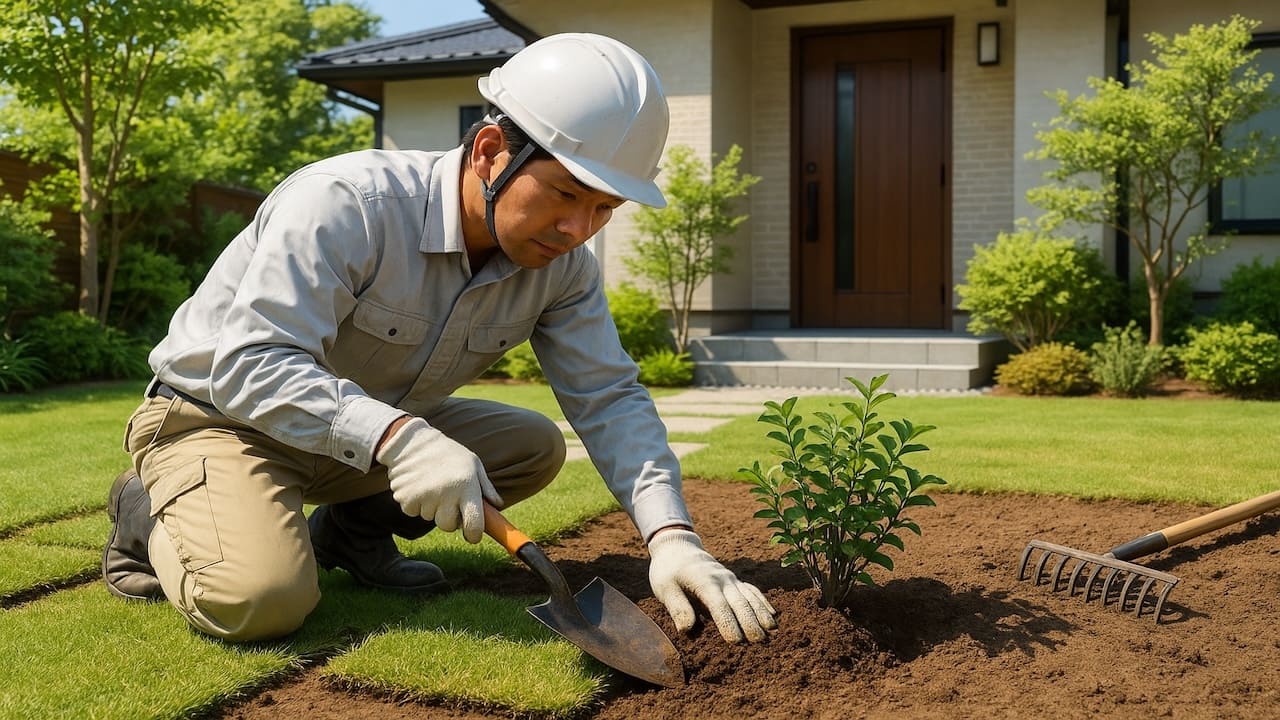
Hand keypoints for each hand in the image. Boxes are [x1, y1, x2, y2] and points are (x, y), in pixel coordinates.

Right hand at [375, 417, 502, 543]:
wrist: (412, 442)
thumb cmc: (448, 453)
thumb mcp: (473, 464)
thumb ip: (486, 487)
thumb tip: (498, 507)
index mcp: (467, 486)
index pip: (474, 524)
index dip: (474, 534)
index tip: (473, 535)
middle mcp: (446, 494)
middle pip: (449, 526)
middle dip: (450, 519)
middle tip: (449, 501)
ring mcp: (425, 497)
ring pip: (430, 518)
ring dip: (432, 508)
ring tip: (433, 485)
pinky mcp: (406, 499)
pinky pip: (414, 512)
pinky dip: (416, 503)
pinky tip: (419, 485)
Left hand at [647, 528, 776, 642]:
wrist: (678, 547)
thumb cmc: (668, 571)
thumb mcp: (664, 588)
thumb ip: (677, 607)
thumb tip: (687, 629)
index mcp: (703, 581)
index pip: (718, 605)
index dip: (728, 623)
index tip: (735, 641)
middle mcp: (721, 579)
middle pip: (739, 602)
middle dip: (750, 622)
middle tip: (759, 642)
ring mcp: (730, 578)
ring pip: (750, 596)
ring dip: (761, 613)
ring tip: (772, 631)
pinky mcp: (734, 580)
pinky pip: (752, 590)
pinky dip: (763, 602)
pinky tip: (773, 614)